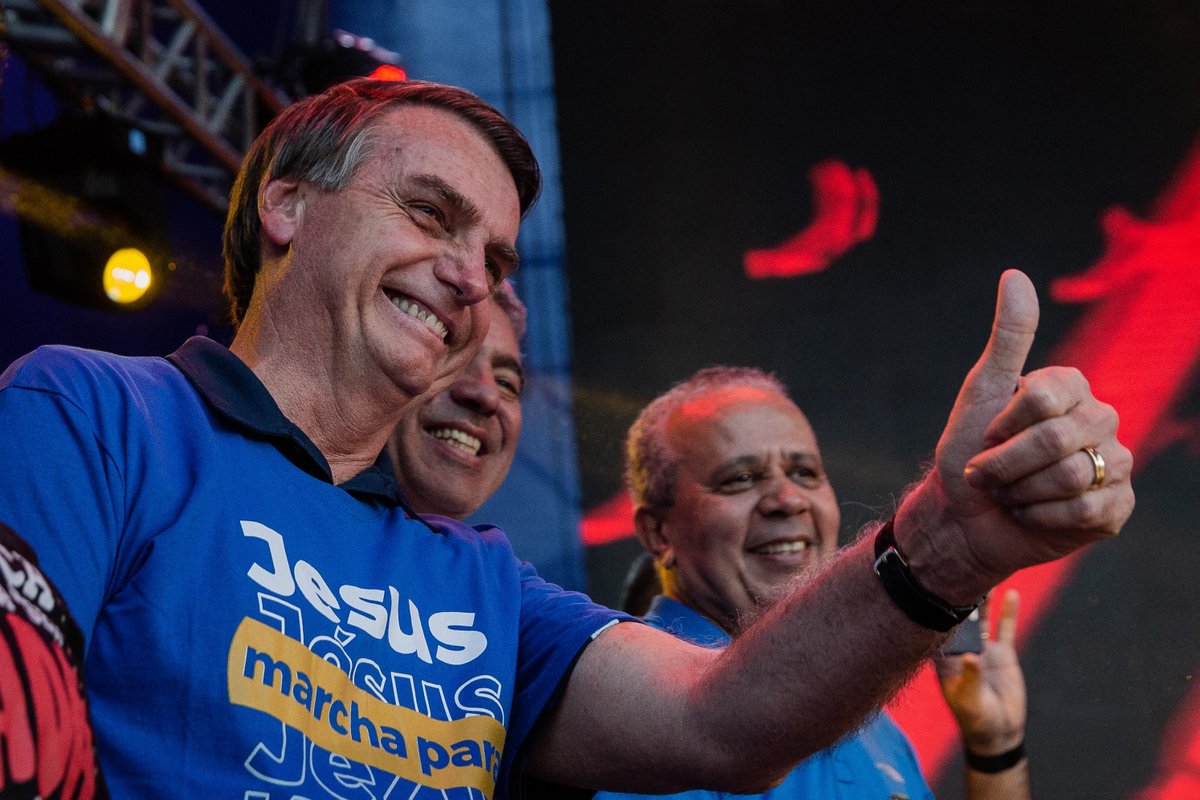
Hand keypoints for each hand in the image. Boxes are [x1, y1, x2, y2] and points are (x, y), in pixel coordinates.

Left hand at [896, 270, 1134, 598]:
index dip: (1002, 424)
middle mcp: (1101, 421)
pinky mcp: (1115, 507)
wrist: (962, 517)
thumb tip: (1015, 275)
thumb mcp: (980, 390)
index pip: (1043, 398)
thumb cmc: (967, 452)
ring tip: (1010, 493)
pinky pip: (1085, 510)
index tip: (987, 433)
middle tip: (987, 473)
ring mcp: (1114, 464)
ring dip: (1021, 491)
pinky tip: (1029, 514)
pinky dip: (1040, 516)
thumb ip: (1008, 336)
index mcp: (1072, 387)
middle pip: (1055, 440)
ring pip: (1072, 477)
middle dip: (1005, 464)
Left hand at [935, 589, 1025, 754]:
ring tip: (983, 573)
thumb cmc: (975, 718)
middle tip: (959, 565)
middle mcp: (961, 647)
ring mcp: (982, 648)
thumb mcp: (970, 699)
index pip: (935, 625)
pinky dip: (1007, 611)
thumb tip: (970, 656)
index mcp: (944, 657)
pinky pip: (1005, 628)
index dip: (934, 605)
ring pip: (980, 617)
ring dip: (982, 597)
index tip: (933, 581)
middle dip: (957, 594)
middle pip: (957, 615)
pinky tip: (1011, 593)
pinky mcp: (1002, 653)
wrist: (999, 731)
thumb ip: (970, 677)